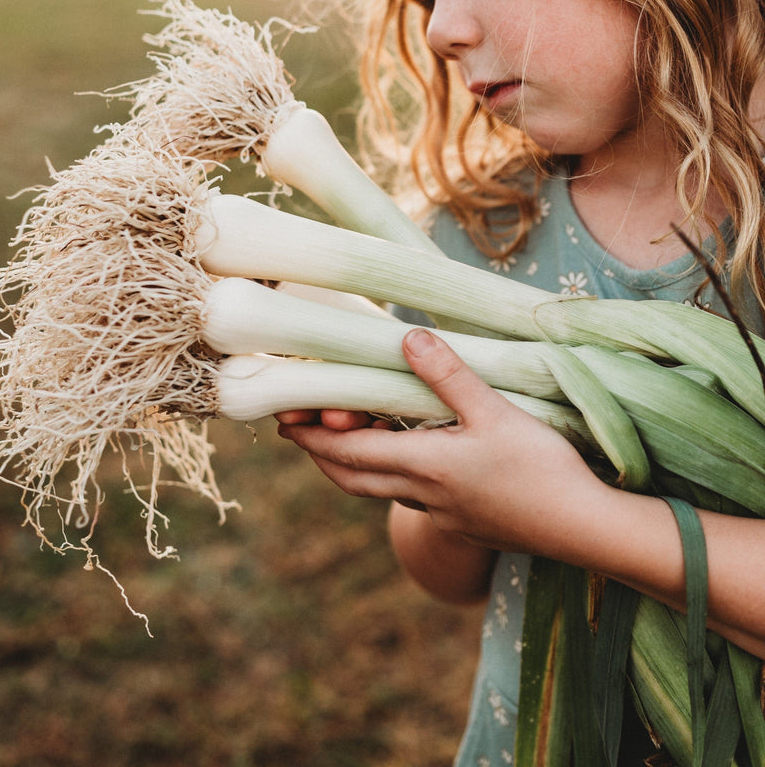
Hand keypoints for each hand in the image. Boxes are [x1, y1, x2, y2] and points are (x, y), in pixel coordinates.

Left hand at [277, 328, 604, 554]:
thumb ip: (447, 374)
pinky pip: (408, 496)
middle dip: (321, 454)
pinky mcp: (462, 521)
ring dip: (352, 466)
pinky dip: (388, 476)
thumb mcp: (494, 411)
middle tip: (304, 431)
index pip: (345, 450)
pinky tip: (409, 462)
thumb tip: (407, 336)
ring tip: (349, 439)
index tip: (284, 421)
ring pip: (377, 488)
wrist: (580, 529)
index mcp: (420, 465)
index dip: (310, 436)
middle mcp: (421, 493)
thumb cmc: (539, 468)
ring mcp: (441, 512)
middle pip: (350, 477)